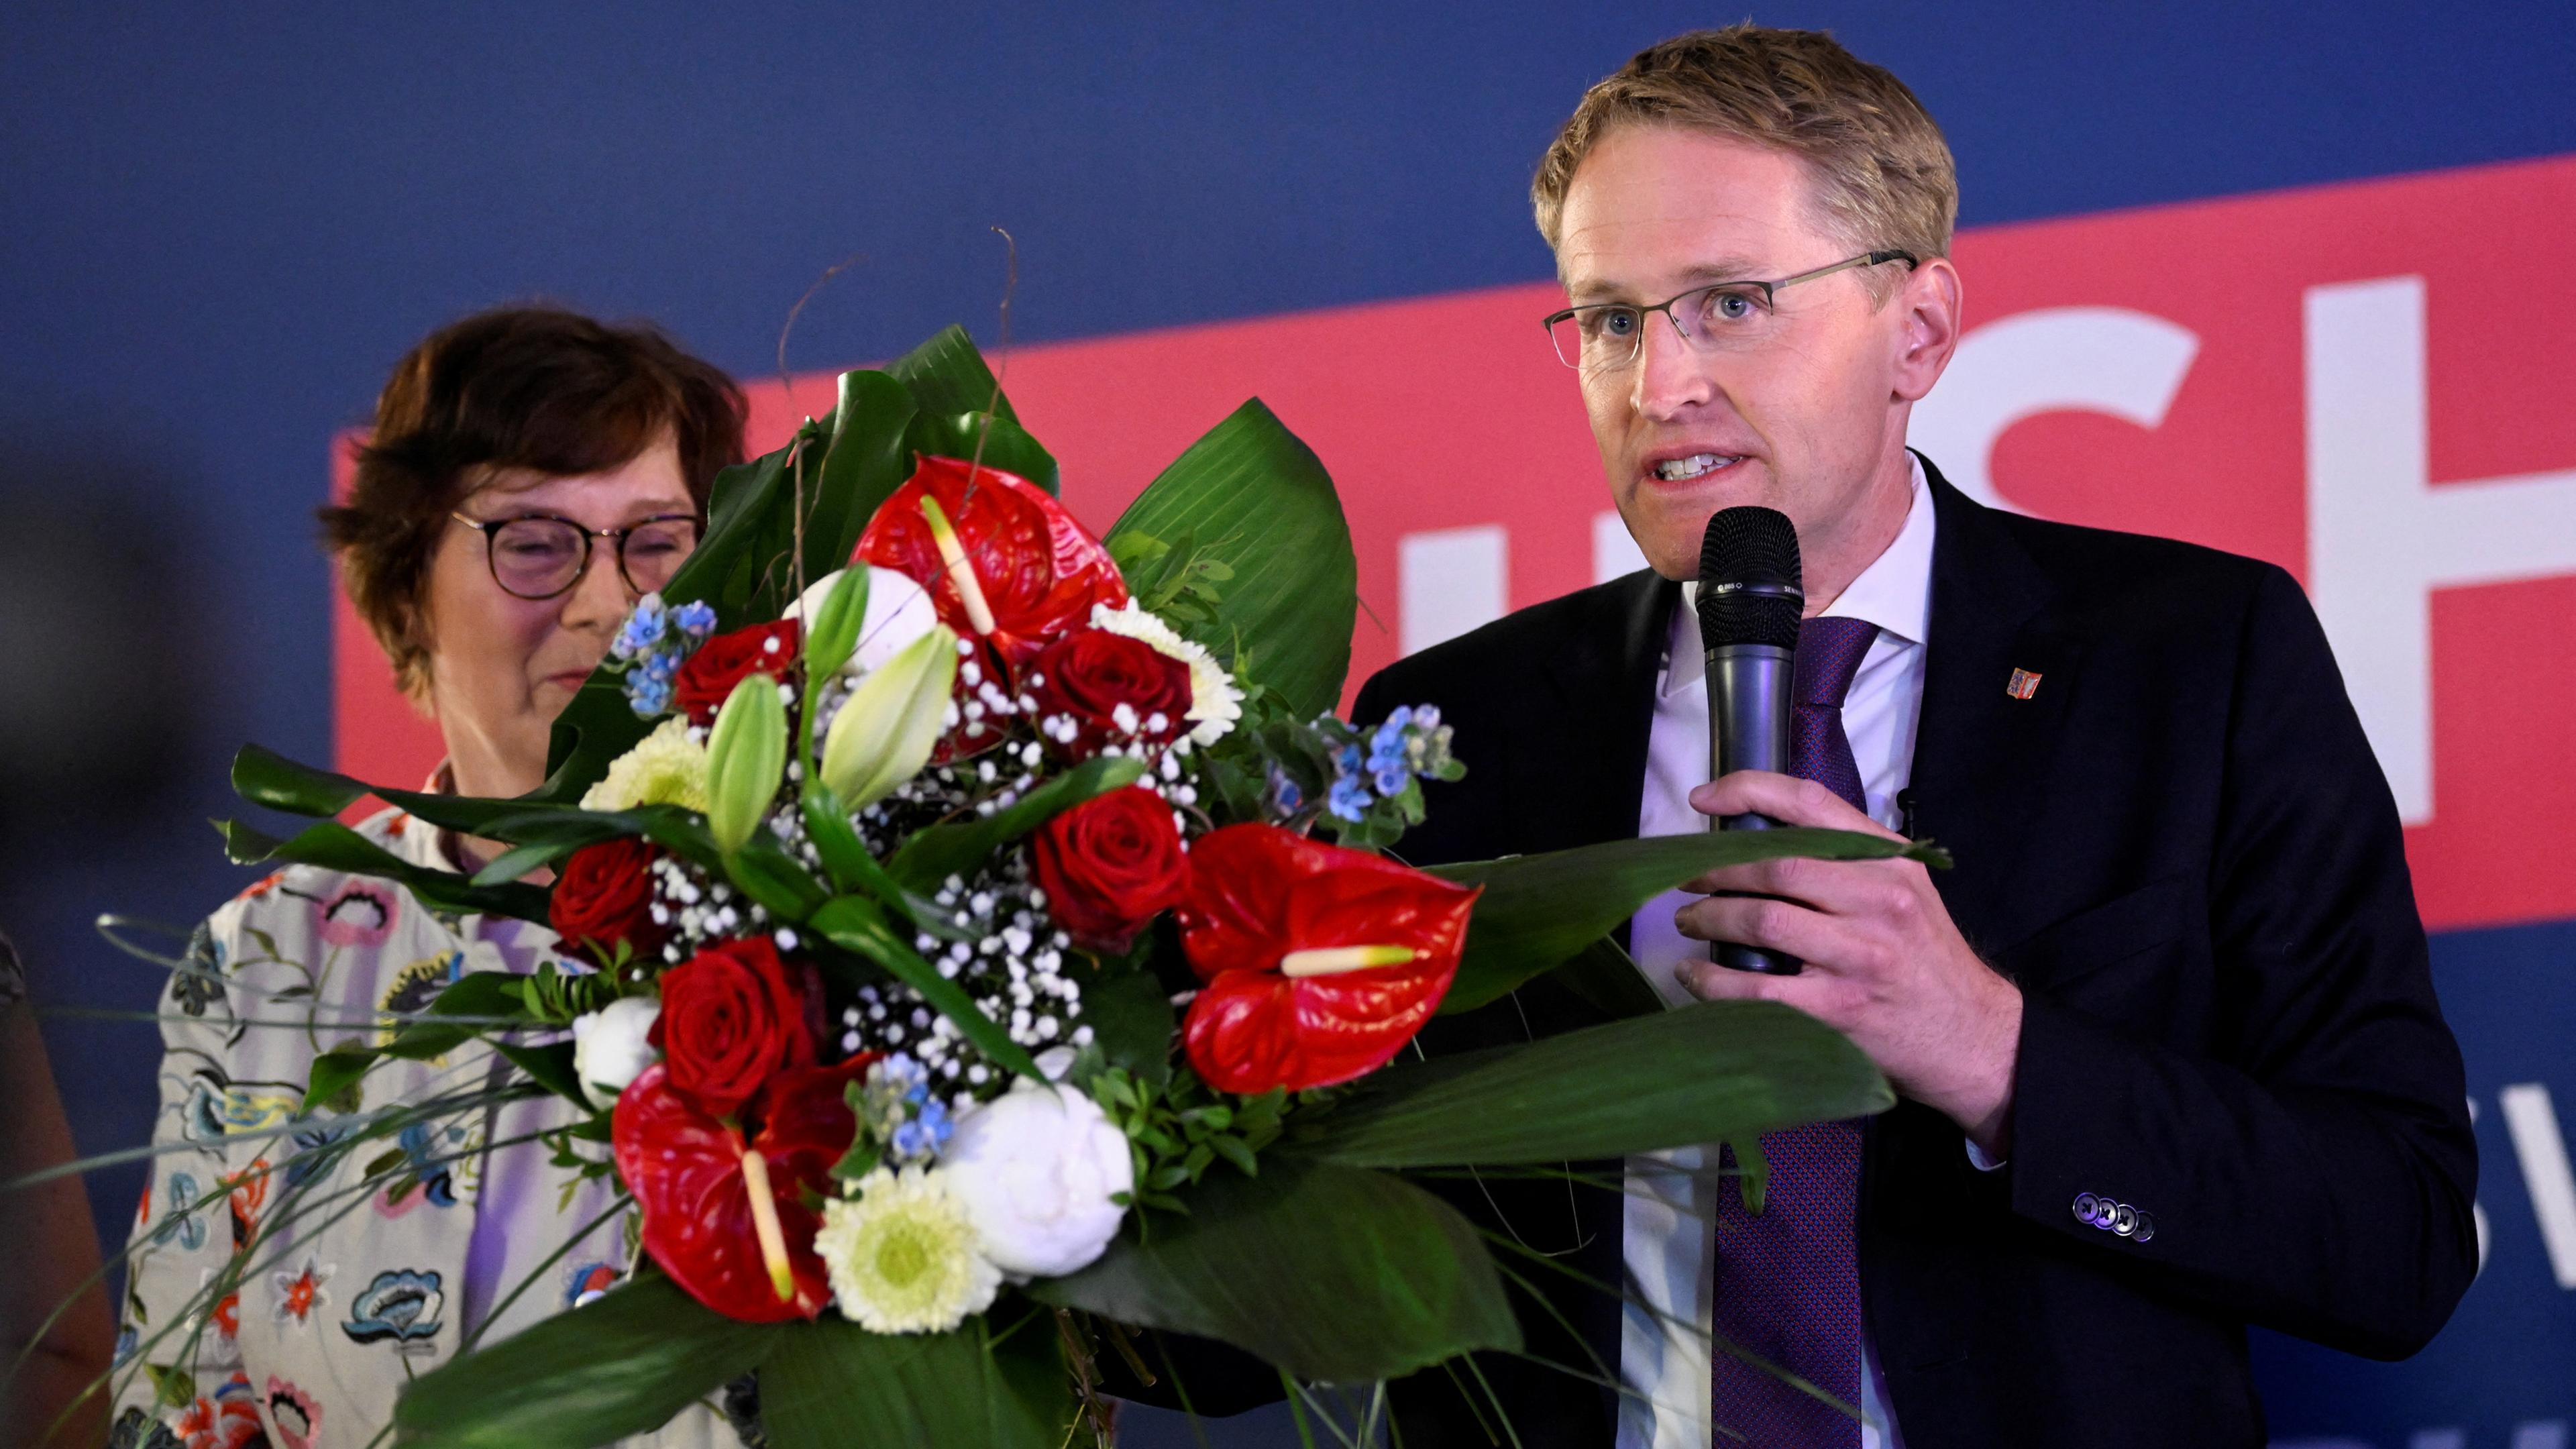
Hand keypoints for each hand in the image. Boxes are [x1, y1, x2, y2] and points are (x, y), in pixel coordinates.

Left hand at [1674, 771, 2020, 1156]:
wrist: (1972, 1037)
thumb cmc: (1924, 959)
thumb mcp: (1905, 889)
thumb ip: (1848, 859)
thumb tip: (1759, 837)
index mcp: (1890, 861)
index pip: (1810, 802)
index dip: (1748, 790)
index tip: (1704, 798)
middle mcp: (1879, 899)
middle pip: (1775, 865)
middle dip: (1715, 870)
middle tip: (1686, 881)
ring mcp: (1860, 955)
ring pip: (1762, 920)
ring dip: (1709, 919)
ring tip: (1690, 922)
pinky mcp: (1840, 1009)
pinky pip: (1758, 989)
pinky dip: (1714, 982)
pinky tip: (1696, 977)